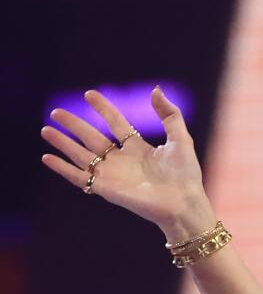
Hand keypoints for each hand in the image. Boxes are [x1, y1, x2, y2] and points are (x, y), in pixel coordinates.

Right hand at [40, 87, 214, 237]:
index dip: (103, 109)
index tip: (89, 94)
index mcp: (139, 148)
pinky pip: (79, 177)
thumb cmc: (185, 175)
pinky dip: (62, 168)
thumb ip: (169, 114)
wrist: (182, 203)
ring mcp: (112, 175)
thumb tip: (155, 89)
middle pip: (92, 138)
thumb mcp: (181, 139)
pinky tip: (47, 158)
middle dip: (74, 125)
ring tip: (45, 130)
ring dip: (63, 143)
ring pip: (81, 155)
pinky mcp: (105, 189)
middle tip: (56, 112)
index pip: (116, 124)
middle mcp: (122, 160)